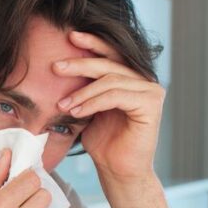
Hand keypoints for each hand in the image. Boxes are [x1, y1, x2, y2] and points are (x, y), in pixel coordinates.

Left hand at [52, 30, 164, 180]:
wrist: (117, 170)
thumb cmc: (102, 142)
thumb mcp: (88, 109)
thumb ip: (84, 89)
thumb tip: (61, 66)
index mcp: (130, 79)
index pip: (111, 53)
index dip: (92, 42)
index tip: (69, 36)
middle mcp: (144, 81)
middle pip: (109, 63)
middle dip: (79, 64)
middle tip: (55, 67)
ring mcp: (151, 91)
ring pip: (110, 80)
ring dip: (81, 92)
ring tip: (62, 104)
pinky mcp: (151, 104)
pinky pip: (116, 95)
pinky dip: (92, 102)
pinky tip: (76, 111)